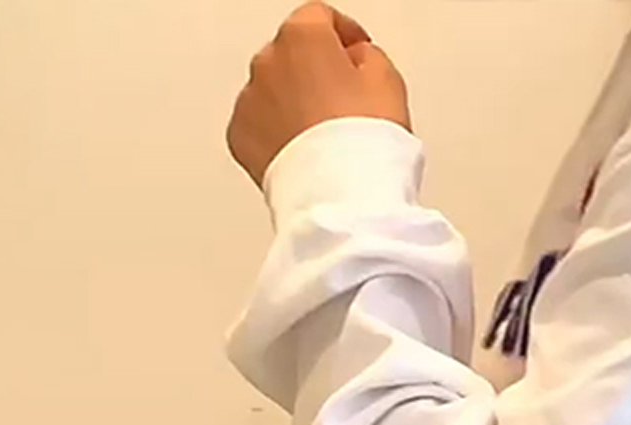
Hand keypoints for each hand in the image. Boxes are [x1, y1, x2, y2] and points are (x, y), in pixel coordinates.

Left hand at [229, 4, 409, 186]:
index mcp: (303, 38)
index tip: (355, 49)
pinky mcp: (241, 138)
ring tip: (324, 136)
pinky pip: (259, 126)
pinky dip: (276, 133)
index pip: (321, 17)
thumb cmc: (362, 145)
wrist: (339, 199)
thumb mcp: (389, 82)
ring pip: (273, 91)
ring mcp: (250, 101)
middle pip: (292, 55)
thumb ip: (369, 57)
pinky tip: (304, 152)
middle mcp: (267, 62)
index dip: (344, 34)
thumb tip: (356, 61)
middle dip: (315, 72)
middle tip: (344, 103)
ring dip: (294, 103)